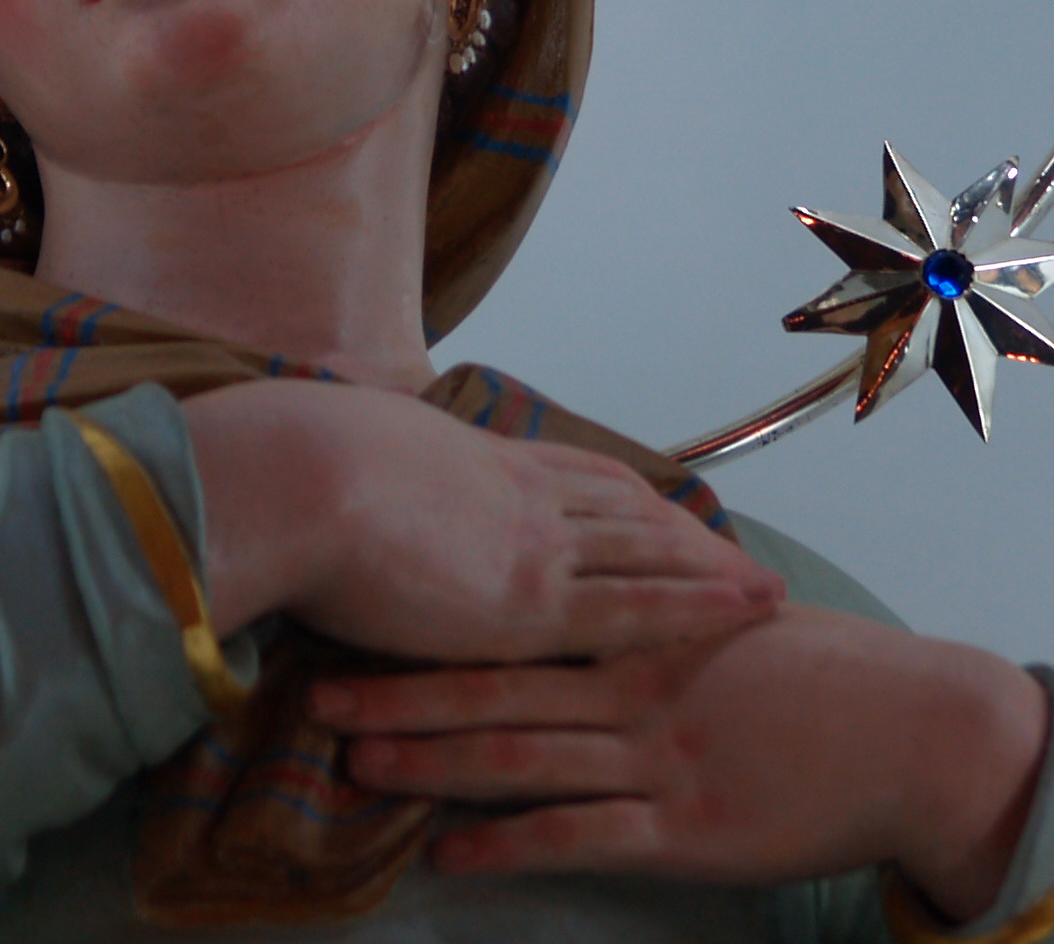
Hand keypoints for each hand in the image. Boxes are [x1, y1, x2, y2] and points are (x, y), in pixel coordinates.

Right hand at [181, 380, 780, 665]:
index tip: (648, 505)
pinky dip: (704, 605)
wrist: (295, 477)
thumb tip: (322, 446)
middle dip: (678, 532)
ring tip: (761, 587)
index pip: (565, 475)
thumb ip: (354, 462)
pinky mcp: (535, 603)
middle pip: (623, 508)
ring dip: (710, 566)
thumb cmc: (292, 462)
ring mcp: (537, 543)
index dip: (614, 493)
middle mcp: (520, 492)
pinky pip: (642, 606)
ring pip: (650, 551)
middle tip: (727, 552)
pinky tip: (750, 609)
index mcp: (471, 458)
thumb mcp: (337, 444)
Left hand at [313, 603, 1050, 920]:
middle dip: (402, 693)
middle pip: (497, 685)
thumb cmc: (818, 675)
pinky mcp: (682, 829)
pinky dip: (506, 844)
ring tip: (356, 769)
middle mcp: (634, 688)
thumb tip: (590, 582)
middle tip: (318, 697)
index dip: (435, 621)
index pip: (518, 620)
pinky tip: (448, 854)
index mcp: (641, 631)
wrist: (910, 732)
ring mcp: (655, 758)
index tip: (360, 611)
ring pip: (520, 757)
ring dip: (431, 764)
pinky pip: (578, 837)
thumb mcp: (728, 621)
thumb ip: (654, 606)